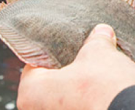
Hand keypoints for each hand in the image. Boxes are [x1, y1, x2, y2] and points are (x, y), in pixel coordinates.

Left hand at [17, 24, 134, 109]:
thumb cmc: (103, 89)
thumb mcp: (99, 53)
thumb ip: (96, 41)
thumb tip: (101, 32)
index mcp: (30, 92)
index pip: (35, 63)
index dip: (54, 50)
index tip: (69, 44)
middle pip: (50, 83)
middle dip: (70, 69)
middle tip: (87, 57)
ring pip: (66, 98)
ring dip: (80, 87)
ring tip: (98, 74)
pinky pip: (79, 107)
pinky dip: (88, 101)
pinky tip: (104, 91)